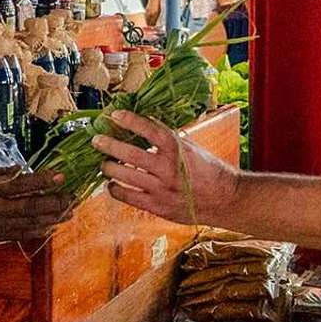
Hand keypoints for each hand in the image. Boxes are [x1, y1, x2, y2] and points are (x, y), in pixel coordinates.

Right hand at [0, 165, 72, 242]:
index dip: (41, 182)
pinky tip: (52, 227)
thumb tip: (20, 169)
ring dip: (51, 218)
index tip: (60, 177)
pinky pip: (20, 235)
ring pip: (28, 223)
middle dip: (53, 203)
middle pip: (28, 207)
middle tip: (73, 198)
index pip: (18, 185)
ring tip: (70, 213)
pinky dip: (37, 231)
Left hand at [95, 110, 239, 224]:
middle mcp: (168, 168)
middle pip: (131, 154)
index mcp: (178, 149)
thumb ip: (168, 138)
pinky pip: (128, 197)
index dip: (131, 121)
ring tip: (103, 163)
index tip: (115, 114)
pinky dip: (116, 189)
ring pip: (125, 176)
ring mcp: (161, 189)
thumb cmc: (207, 169)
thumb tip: (144, 123)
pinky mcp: (158, 207)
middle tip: (96, 140)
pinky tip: (112, 184)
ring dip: (109, 168)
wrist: (224, 198)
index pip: (150, 130)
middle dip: (110, 145)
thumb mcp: (191, 147)